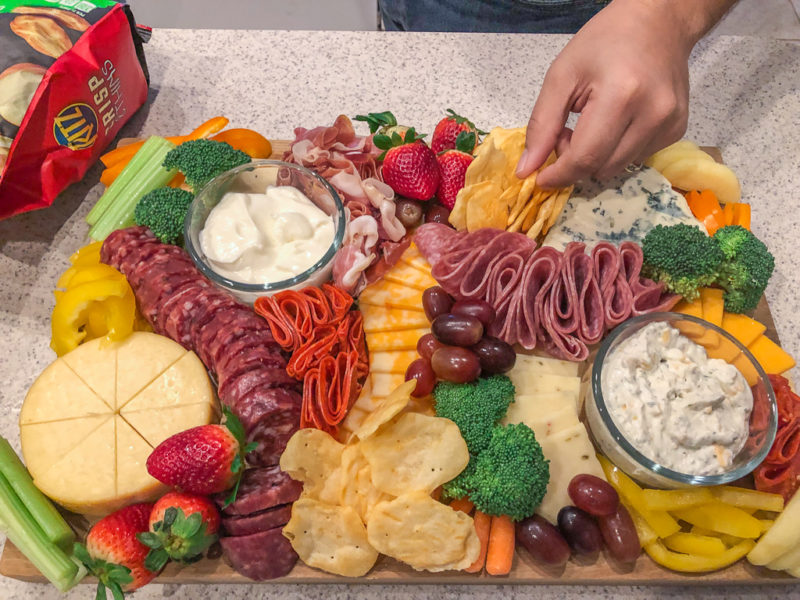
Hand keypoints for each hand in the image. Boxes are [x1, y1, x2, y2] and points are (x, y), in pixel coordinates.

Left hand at [516, 0, 720, 187]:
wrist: (658, 22)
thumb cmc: (605, 42)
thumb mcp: (562, 75)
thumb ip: (542, 124)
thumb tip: (527, 169)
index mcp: (621, 96)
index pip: (586, 157)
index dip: (559, 175)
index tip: (540, 178)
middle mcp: (652, 114)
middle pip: (602, 168)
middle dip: (576, 161)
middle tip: (567, 132)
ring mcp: (670, 123)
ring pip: (618, 168)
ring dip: (597, 157)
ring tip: (593, 124)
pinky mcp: (677, 129)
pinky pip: (637, 158)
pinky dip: (618, 150)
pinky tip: (616, 122)